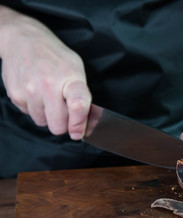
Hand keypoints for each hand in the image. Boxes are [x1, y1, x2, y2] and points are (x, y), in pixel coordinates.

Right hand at [0, 7, 90, 139]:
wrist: (23, 40)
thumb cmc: (55, 57)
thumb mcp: (76, 70)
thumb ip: (83, 97)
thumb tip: (88, 124)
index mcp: (70, 78)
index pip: (78, 105)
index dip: (79, 123)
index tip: (78, 133)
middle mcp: (48, 85)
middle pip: (57, 126)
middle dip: (63, 124)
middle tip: (64, 111)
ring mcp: (29, 91)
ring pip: (43, 123)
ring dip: (47, 115)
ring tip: (48, 96)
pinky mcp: (15, 95)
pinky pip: (29, 115)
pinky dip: (35, 109)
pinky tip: (36, 93)